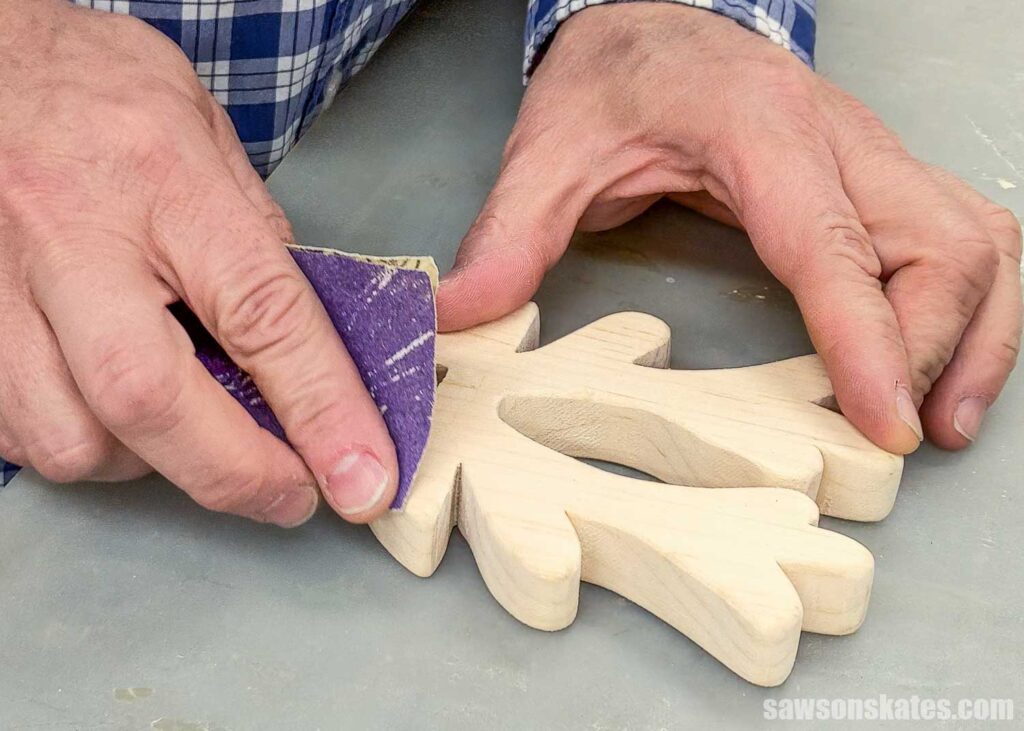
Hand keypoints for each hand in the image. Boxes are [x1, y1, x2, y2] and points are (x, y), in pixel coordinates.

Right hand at [0, 2, 397, 523]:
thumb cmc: (100, 91)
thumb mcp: (208, 137)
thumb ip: (255, 240)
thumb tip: (307, 344)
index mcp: (161, 182)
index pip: (262, 315)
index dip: (324, 409)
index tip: (364, 475)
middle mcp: (71, 241)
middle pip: (150, 400)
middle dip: (235, 473)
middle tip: (292, 494)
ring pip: (73, 440)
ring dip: (152, 463)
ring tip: (190, 431)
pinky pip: (19, 436)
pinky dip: (85, 445)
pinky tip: (116, 414)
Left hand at [438, 4, 1021, 453]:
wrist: (655, 23)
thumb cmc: (613, 82)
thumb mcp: (547, 154)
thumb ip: (508, 236)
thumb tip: (457, 315)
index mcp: (759, 132)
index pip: (837, 242)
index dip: (871, 338)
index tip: (883, 423)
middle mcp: (838, 139)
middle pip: (944, 243)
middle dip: (940, 347)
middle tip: (902, 436)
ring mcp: (870, 156)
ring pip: (979, 240)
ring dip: (979, 334)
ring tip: (943, 424)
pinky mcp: (877, 178)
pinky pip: (964, 239)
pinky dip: (974, 309)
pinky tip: (946, 367)